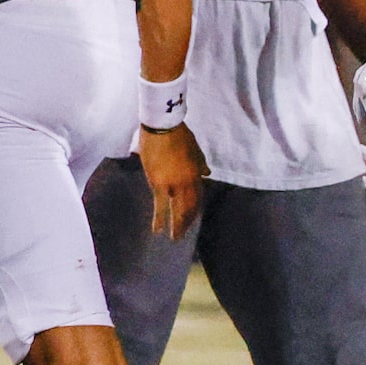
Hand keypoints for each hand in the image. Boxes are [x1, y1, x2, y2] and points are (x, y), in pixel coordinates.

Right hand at [139, 123, 205, 238]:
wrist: (162, 127)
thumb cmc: (179, 134)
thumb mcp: (195, 148)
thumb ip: (200, 163)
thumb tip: (207, 174)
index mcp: (196, 173)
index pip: (197, 196)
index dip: (195, 208)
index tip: (192, 218)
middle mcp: (187, 182)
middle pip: (189, 206)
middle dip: (187, 221)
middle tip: (183, 234)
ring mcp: (173, 184)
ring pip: (177, 209)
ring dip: (177, 224)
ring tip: (175, 237)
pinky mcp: (157, 183)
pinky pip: (160, 205)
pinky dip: (159, 218)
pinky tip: (158, 230)